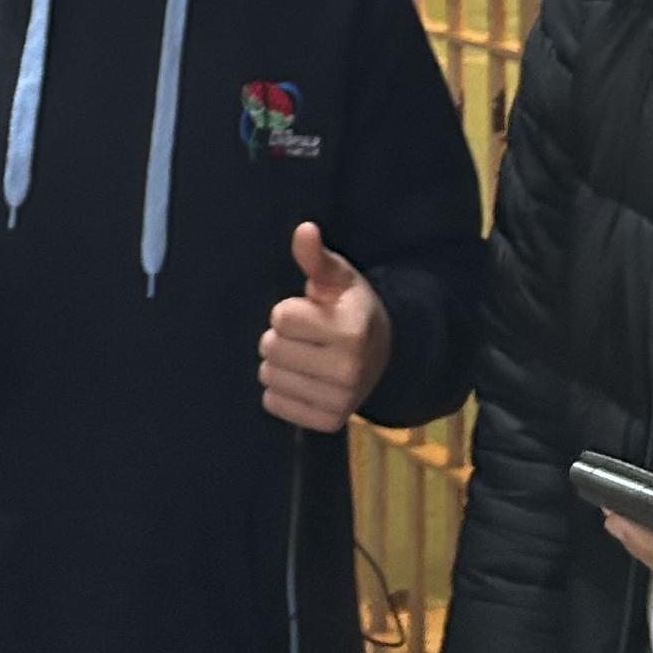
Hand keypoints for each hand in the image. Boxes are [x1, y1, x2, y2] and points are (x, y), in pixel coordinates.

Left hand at [257, 222, 392, 431]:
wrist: (383, 354)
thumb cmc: (350, 309)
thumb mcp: (338, 278)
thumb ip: (316, 257)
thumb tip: (304, 229)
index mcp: (351, 331)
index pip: (281, 317)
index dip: (289, 310)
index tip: (310, 312)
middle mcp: (348, 370)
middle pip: (270, 348)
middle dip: (280, 336)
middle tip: (305, 336)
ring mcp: (339, 401)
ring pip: (269, 376)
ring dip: (279, 363)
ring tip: (304, 356)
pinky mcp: (327, 422)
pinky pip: (273, 402)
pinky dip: (280, 389)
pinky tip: (303, 378)